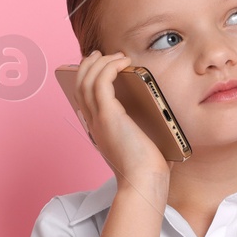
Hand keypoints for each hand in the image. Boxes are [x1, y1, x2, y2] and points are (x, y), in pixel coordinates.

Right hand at [63, 50, 170, 187]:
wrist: (144, 182)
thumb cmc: (147, 168)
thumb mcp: (140, 141)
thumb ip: (141, 125)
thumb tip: (155, 112)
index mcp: (99, 129)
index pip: (83, 98)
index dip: (86, 79)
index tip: (96, 68)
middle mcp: (94, 123)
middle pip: (80, 85)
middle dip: (88, 65)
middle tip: (101, 54)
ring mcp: (98, 119)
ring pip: (86, 80)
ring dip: (99, 62)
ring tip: (115, 55)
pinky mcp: (109, 116)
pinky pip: (101, 81)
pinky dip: (109, 67)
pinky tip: (124, 61)